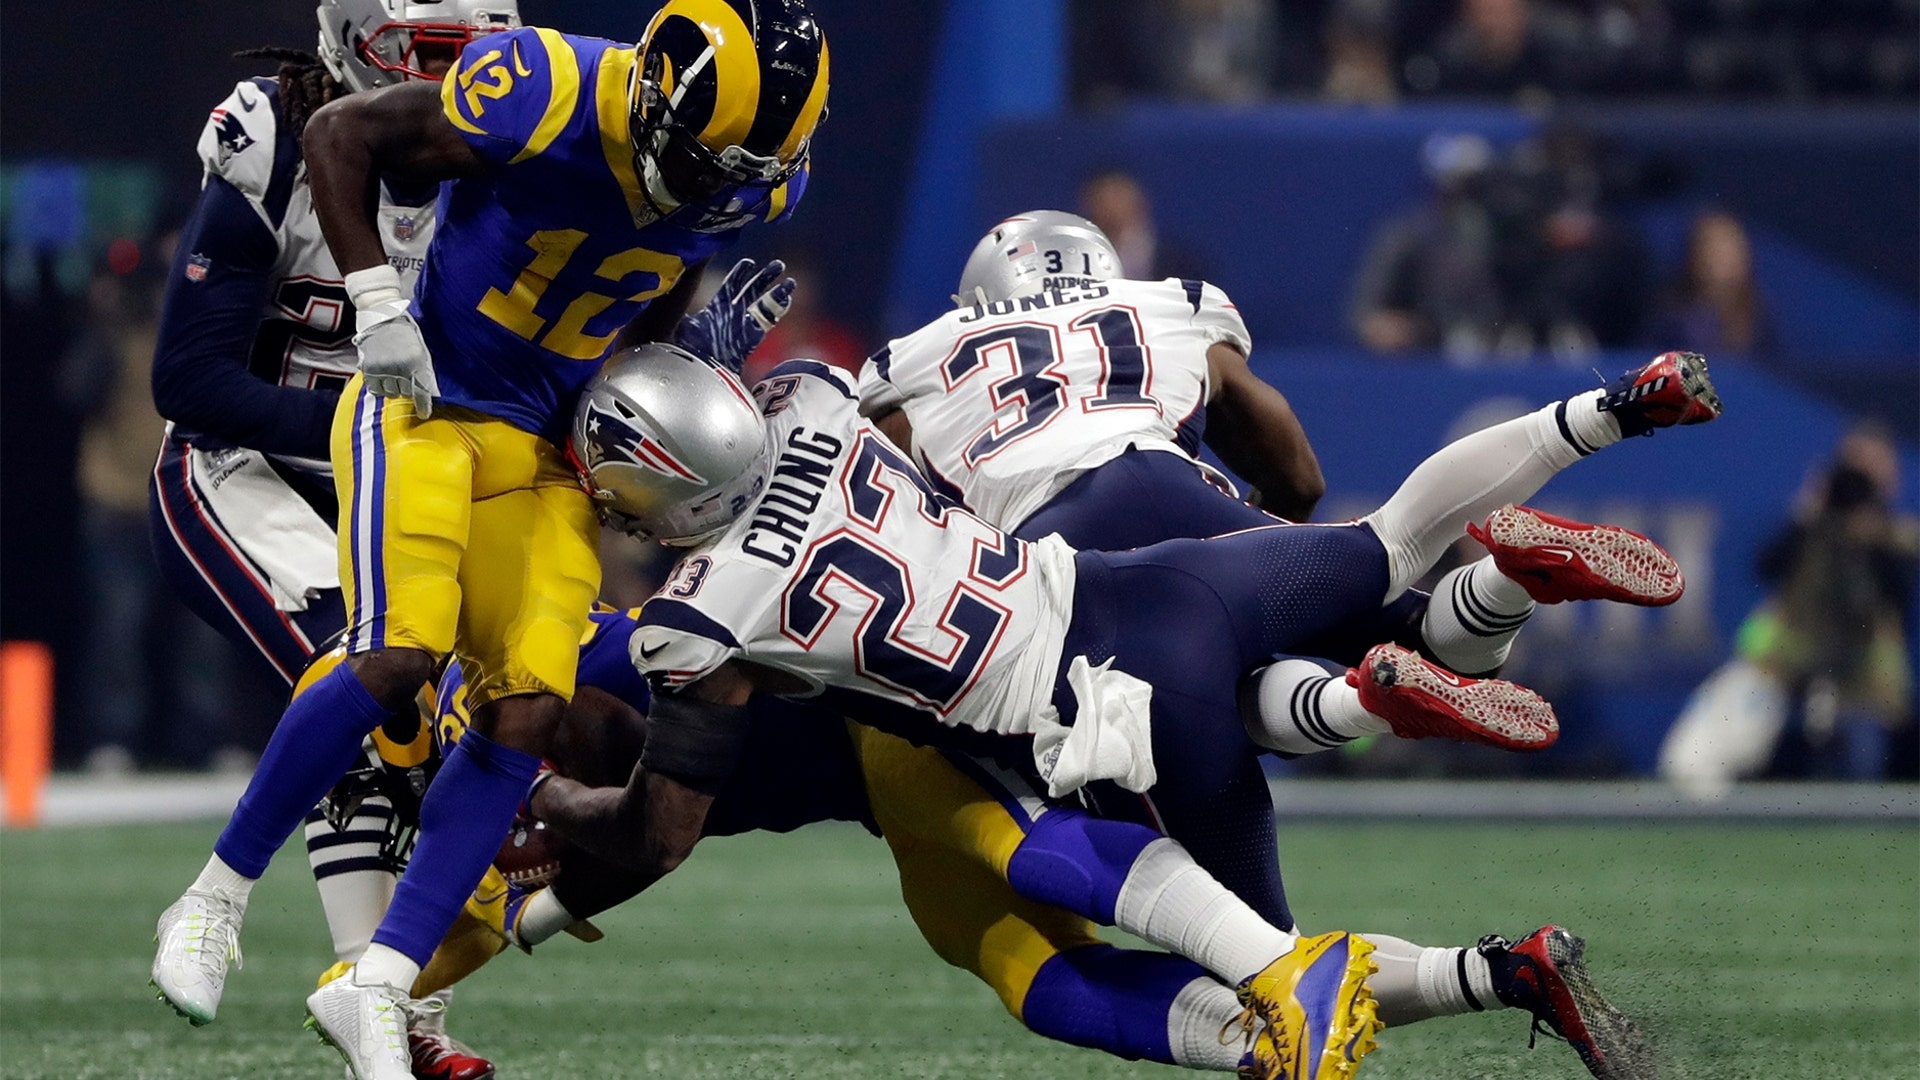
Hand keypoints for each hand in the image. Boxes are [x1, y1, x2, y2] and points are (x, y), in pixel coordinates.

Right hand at [354, 304, 439, 417]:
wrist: (382, 319)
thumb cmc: (407, 336)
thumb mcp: (422, 352)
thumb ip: (426, 374)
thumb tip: (433, 396)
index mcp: (414, 361)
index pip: (420, 391)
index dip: (423, 405)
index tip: (424, 414)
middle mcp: (397, 366)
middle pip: (405, 393)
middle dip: (408, 389)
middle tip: (406, 376)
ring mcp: (380, 368)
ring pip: (390, 394)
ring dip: (394, 389)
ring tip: (394, 374)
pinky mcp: (367, 368)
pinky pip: (375, 390)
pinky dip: (380, 387)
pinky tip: (383, 377)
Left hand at [674, 258, 795, 372]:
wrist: (701, 372)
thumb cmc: (691, 350)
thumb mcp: (686, 326)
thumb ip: (684, 309)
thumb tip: (676, 297)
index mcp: (718, 307)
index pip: (732, 285)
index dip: (741, 273)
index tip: (750, 263)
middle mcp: (734, 314)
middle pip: (753, 290)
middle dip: (765, 277)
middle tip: (778, 265)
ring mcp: (745, 325)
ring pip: (764, 305)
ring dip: (777, 293)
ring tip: (790, 282)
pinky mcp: (752, 338)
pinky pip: (768, 322)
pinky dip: (778, 311)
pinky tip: (787, 300)